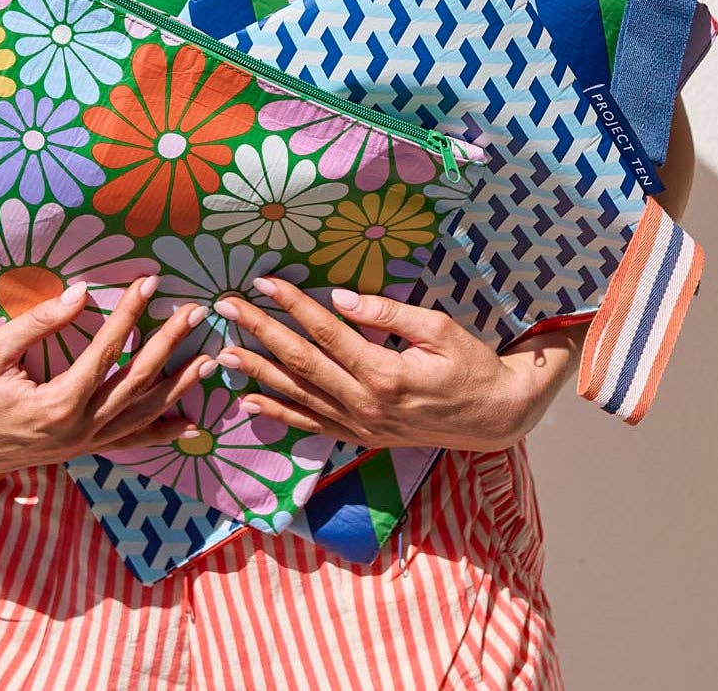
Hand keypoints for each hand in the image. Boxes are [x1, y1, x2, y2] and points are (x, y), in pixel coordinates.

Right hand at [0, 276, 213, 480]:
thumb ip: (39, 322)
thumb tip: (79, 293)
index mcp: (57, 402)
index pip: (107, 351)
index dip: (131, 313)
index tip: (150, 282)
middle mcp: (78, 428)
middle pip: (136, 382)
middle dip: (168, 344)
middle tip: (193, 311)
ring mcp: (83, 444)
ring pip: (142, 415)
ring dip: (177, 387)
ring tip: (207, 360)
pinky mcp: (81, 449)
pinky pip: (129, 442)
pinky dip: (162, 433)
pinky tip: (190, 424)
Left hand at [211, 278, 582, 452]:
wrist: (494, 419)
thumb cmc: (471, 366)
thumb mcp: (439, 329)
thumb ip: (386, 313)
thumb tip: (340, 297)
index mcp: (385, 373)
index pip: (327, 334)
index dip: (293, 305)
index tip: (265, 282)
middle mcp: (365, 405)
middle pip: (301, 364)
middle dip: (260, 333)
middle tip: (226, 308)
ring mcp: (359, 426)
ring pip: (298, 397)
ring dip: (258, 373)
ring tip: (223, 353)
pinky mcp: (359, 436)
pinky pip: (310, 425)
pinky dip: (277, 413)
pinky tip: (249, 400)